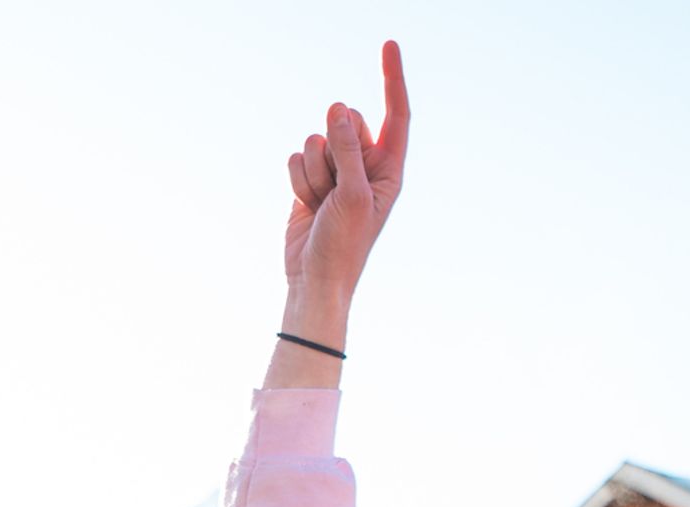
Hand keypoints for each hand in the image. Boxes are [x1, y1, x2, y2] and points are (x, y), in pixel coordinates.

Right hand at [277, 43, 409, 346]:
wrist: (315, 278)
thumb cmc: (344, 246)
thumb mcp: (353, 196)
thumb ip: (348, 150)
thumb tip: (338, 107)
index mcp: (388, 170)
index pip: (394, 115)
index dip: (392, 79)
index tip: (389, 44)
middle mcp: (364, 166)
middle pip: (345, 121)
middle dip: (334, 148)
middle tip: (336, 187)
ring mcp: (335, 171)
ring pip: (316, 139)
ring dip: (313, 173)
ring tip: (322, 205)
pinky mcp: (309, 179)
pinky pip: (295, 157)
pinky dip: (297, 181)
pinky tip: (306, 207)